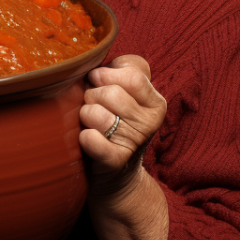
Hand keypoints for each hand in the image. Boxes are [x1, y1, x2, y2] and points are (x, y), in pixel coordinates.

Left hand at [79, 54, 165, 199]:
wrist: (114, 177)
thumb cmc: (111, 123)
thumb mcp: (121, 93)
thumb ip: (117, 70)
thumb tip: (96, 62)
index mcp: (155, 100)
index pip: (131, 73)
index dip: (105, 74)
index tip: (98, 82)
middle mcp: (151, 121)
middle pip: (110, 92)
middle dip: (91, 96)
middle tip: (92, 107)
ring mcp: (136, 142)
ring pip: (96, 113)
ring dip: (85, 116)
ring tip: (89, 124)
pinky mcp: (116, 163)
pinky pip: (94, 141)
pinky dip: (85, 138)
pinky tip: (86, 140)